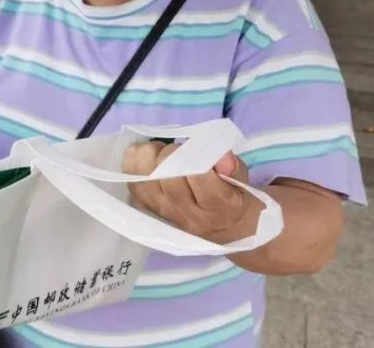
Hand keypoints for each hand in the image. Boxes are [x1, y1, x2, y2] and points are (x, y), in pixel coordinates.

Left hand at [122, 141, 256, 244]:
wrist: (224, 226)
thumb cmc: (233, 195)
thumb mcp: (241, 178)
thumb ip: (231, 165)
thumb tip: (220, 155)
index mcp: (219, 206)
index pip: (199, 177)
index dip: (193, 155)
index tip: (195, 148)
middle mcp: (190, 215)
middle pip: (168, 179)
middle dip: (169, 154)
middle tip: (176, 148)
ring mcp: (166, 215)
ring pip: (145, 181)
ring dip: (148, 158)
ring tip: (160, 151)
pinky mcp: (148, 210)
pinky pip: (132, 185)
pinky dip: (134, 166)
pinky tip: (146, 159)